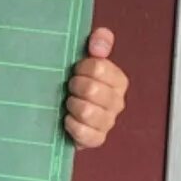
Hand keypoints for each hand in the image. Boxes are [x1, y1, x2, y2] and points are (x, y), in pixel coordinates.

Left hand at [65, 27, 127, 148]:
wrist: (62, 115)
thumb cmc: (75, 84)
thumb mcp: (86, 58)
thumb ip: (99, 42)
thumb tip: (98, 46)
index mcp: (118, 80)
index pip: (98, 67)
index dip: (80, 68)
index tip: (74, 71)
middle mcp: (117, 101)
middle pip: (91, 89)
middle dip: (73, 87)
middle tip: (69, 89)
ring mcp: (108, 122)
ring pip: (87, 111)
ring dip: (71, 106)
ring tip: (68, 104)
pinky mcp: (97, 139)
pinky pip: (84, 133)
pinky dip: (71, 125)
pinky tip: (67, 120)